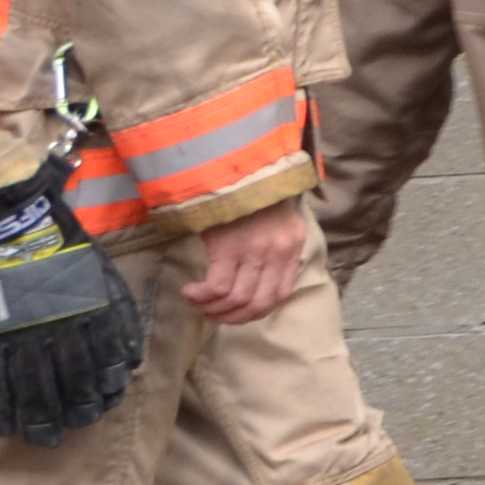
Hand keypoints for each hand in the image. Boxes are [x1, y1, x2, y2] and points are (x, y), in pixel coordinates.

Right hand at [0, 241, 145, 445]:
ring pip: (31, 389)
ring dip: (39, 419)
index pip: (104, 368)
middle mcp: (60, 329)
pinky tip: (1, 427)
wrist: (27, 230)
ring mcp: (20, 333)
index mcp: (93, 317)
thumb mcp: (110, 286)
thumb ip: (122, 325)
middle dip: (74, 414)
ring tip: (43, 437)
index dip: (104, 394)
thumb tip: (128, 367)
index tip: (101, 406)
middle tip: (71, 429)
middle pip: (69, 385)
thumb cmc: (75, 261)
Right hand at [182, 200, 311, 327]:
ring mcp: (255, 249)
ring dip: (214, 309)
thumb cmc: (249, 196)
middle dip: (234, 317)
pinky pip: (218, 287)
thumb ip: (275, 251)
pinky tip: (191, 291)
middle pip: (259, 302)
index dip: (258, 311)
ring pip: (237, 298)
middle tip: (213, 315)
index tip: (238, 313)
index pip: (282, 294)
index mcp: (293, 246)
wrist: (234, 168)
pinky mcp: (229, 246)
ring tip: (198, 302)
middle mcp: (278, 251)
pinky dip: (202, 296)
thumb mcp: (276, 222)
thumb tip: (257, 282)